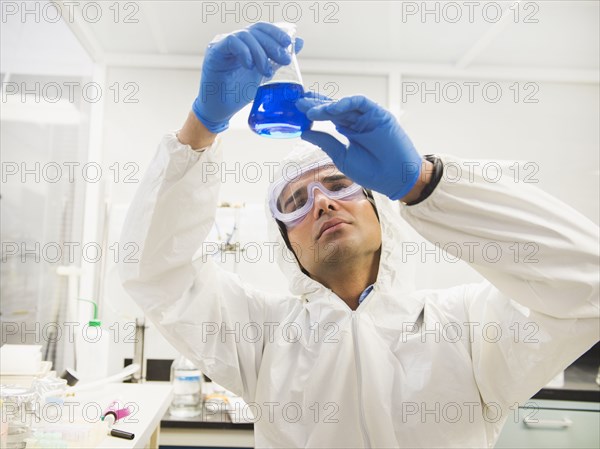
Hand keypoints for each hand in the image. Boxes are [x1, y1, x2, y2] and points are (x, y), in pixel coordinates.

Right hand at [192, 22, 303, 133]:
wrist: (221, 109)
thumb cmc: (240, 92)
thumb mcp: (265, 75)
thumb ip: (278, 59)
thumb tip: (298, 42)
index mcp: (247, 43)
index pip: (263, 29)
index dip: (276, 33)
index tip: (288, 44)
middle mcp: (235, 40)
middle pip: (256, 31)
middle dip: (272, 44)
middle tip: (284, 60)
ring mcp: (224, 44)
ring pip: (245, 35)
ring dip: (260, 52)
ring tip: (266, 71)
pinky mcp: (215, 51)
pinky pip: (231, 42)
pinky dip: (244, 52)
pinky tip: (250, 66)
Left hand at [296, 94, 422, 199]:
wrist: (393, 178)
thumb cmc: (370, 171)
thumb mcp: (341, 156)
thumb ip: (324, 142)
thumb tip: (303, 132)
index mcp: (348, 130)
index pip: (328, 116)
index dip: (314, 111)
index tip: (297, 110)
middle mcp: (357, 121)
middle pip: (334, 108)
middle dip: (317, 104)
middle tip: (299, 102)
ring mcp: (368, 117)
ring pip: (345, 105)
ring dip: (328, 106)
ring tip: (311, 110)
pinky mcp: (379, 114)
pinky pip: (361, 103)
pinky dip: (346, 103)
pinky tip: (333, 108)